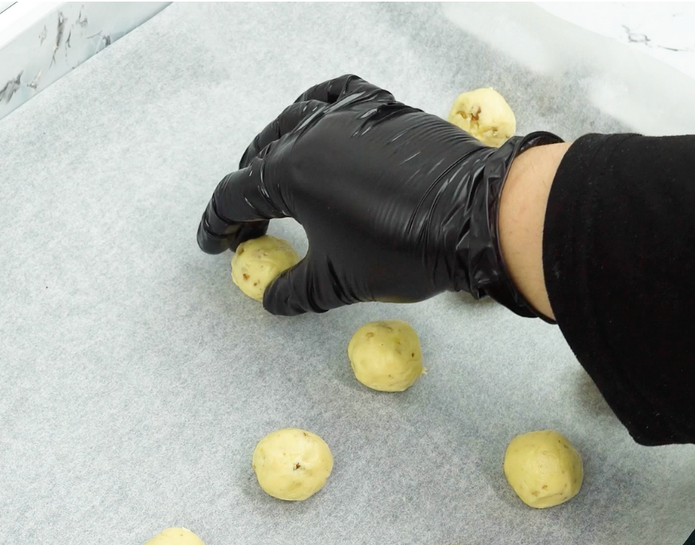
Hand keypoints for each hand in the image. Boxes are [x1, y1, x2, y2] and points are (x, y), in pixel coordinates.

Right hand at [196, 75, 562, 317]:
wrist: (479, 217)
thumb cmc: (404, 249)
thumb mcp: (338, 282)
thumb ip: (293, 290)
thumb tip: (270, 297)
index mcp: (290, 173)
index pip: (234, 197)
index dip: (218, 225)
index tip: (214, 244)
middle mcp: (311, 135)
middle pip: (258, 159)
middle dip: (247, 194)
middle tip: (249, 225)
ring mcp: (349, 117)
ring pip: (292, 123)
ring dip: (274, 150)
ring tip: (276, 176)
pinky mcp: (383, 110)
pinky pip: (335, 98)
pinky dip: (316, 111)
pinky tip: (317, 124)